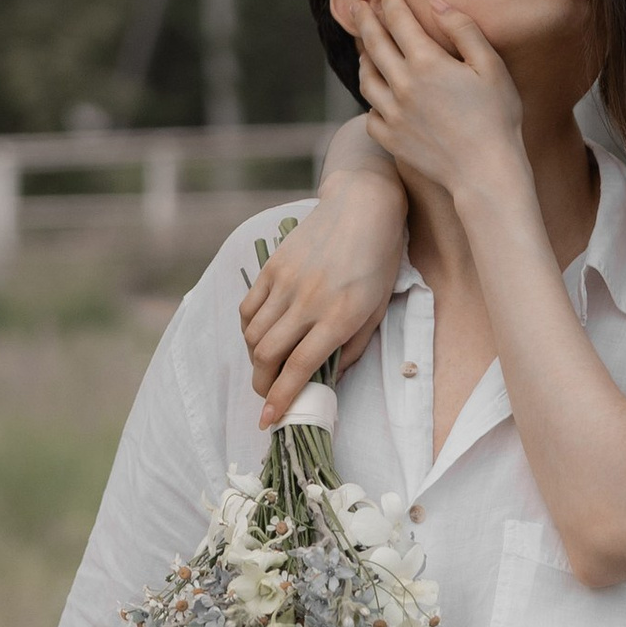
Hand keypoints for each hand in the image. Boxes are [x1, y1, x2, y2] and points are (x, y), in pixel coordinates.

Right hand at [242, 164, 406, 426]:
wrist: (362, 206)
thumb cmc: (378, 261)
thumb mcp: (377, 309)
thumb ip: (353, 348)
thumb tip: (329, 379)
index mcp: (339, 317)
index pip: (300, 368)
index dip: (281, 399)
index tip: (269, 420)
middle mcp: (308, 302)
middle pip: (268, 355)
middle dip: (262, 384)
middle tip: (266, 395)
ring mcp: (286, 282)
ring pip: (253, 334)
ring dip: (254, 359)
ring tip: (264, 366)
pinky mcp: (272, 267)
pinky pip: (248, 308)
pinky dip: (247, 329)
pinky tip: (257, 336)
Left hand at [347, 0, 527, 207]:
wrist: (486, 172)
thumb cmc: (497, 117)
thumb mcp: (490, 65)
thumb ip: (463, 29)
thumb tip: (435, 2)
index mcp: (426, 63)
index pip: (399, 22)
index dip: (389, 1)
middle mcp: (402, 85)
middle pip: (374, 44)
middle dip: (364, 20)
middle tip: (357, 4)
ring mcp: (393, 115)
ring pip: (366, 79)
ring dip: (362, 58)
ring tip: (364, 47)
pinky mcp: (391, 139)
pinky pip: (371, 114)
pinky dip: (372, 100)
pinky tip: (378, 95)